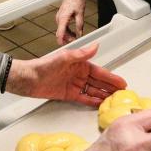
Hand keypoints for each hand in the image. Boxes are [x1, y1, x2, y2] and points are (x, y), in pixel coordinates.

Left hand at [7, 43, 125, 106]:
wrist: (27, 79)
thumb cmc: (43, 66)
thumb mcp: (63, 58)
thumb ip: (81, 54)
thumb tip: (96, 46)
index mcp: (80, 64)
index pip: (100, 72)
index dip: (111, 78)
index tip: (122, 83)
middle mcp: (79, 74)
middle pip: (99, 82)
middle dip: (111, 88)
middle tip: (123, 95)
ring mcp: (74, 85)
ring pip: (92, 91)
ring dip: (103, 95)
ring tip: (114, 101)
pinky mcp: (68, 95)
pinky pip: (83, 98)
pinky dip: (92, 101)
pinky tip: (100, 104)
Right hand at [55, 0, 85, 45]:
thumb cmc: (76, 0)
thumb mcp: (80, 14)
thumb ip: (79, 25)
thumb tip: (80, 34)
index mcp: (63, 18)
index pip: (60, 33)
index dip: (61, 41)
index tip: (64, 46)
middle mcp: (59, 18)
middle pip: (60, 33)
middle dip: (67, 39)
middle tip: (75, 42)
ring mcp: (59, 17)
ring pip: (61, 30)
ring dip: (67, 35)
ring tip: (75, 37)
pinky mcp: (61, 17)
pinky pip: (62, 27)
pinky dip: (67, 31)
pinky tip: (73, 32)